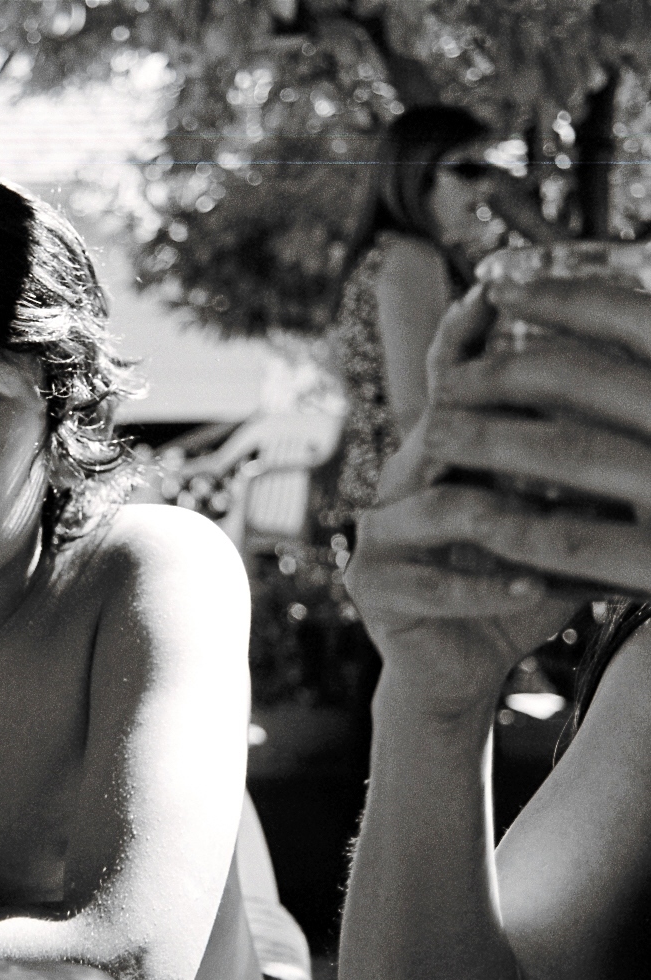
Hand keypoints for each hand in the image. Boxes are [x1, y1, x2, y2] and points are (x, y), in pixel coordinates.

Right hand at [344, 287, 601, 713]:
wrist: (460, 667)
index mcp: (442, 455)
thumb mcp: (553, 523)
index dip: (462, 339)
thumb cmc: (517, 586)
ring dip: (508, 515)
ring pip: (439, 504)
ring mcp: (379, 531)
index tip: (491, 298)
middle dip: (490, 417)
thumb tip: (633, 412)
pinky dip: (489, 585)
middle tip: (549, 412)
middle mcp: (402, 480)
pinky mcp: (370, 584)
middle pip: (441, 429)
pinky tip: (534, 589)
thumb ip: (569, 473)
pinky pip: (430, 579)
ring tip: (559, 526)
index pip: (446, 382)